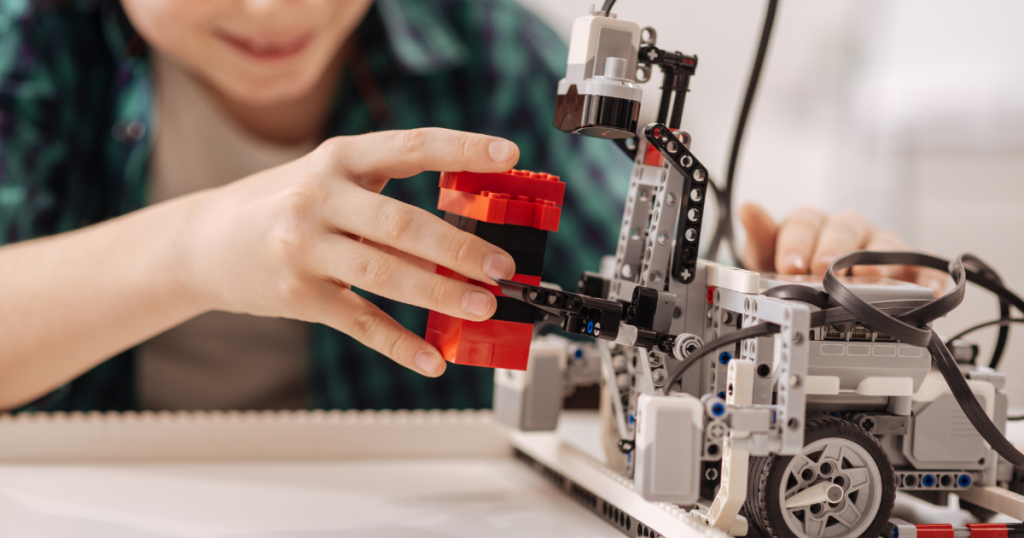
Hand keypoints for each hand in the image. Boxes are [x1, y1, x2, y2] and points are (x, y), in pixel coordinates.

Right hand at [184, 128, 520, 376]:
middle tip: (501, 266)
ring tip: (482, 306)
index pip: (410, 146)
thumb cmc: (280, 206)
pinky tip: (432, 358)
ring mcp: (304, 248)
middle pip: (402, 224)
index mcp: (339, 159)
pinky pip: (358, 322)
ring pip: (385, 274)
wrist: (201, 241)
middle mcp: (319, 198)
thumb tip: (465, 229)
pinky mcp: (297, 296)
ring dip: (441, 293)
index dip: (462, 148)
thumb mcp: (327, 179)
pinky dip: (399, 344)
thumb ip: (385, 194)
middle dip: (459, 248)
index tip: (507, 156)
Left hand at [739, 203, 946, 295]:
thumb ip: (760, 237)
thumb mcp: (768, 256)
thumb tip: (748, 208)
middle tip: (823, 269)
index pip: (806, 222)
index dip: (797, 243)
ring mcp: (877, 247)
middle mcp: (847, 230)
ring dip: (876, 261)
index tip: (789, 264)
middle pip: (845, 229)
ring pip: (882, 245)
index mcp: (813, 223)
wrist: (817, 286)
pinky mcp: (905, 267)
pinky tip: (928, 287)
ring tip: (868, 279)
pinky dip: (927, 276)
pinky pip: (921, 268)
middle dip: (834, 249)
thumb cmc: (793, 267)